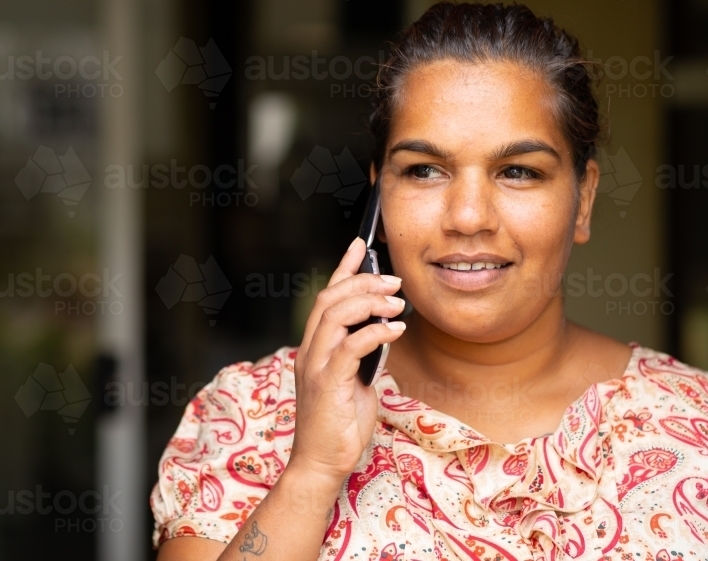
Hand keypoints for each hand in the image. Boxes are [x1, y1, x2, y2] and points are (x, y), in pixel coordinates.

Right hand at [288, 237, 405, 482]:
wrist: (321, 464)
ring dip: (369, 302)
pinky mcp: (327, 385)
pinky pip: (350, 347)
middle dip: (363, 281)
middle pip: (330, 299)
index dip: (343, 267)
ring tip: (397, 303)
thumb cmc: (340, 425)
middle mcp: (309, 351)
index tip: (361, 244)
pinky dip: (375, 333)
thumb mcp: (356, 381)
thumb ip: (362, 354)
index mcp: (314, 347)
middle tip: (394, 281)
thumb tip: (385, 329)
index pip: (326, 296)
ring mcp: (315, 366)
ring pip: (335, 316)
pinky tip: (396, 331)